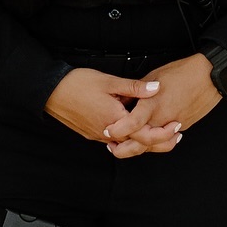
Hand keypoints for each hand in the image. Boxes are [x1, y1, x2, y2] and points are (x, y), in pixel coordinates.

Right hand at [44, 67, 166, 144]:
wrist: (50, 91)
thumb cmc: (77, 84)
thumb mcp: (109, 81)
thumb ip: (134, 87)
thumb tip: (156, 88)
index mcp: (114, 120)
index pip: (145, 135)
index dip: (163, 132)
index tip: (176, 125)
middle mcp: (107, 133)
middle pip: (138, 145)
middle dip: (158, 140)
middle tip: (175, 133)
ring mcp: (98, 135)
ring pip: (126, 144)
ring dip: (143, 139)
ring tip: (157, 129)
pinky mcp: (91, 133)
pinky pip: (114, 140)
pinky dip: (127, 136)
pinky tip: (133, 125)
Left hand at [107, 53, 220, 158]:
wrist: (209, 77)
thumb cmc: (183, 73)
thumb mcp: (153, 76)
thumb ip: (137, 92)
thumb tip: (124, 100)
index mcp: (153, 104)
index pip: (131, 124)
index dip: (118, 130)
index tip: (109, 131)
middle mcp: (163, 119)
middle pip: (140, 143)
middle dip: (124, 149)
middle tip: (113, 145)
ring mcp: (174, 125)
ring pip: (153, 145)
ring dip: (138, 148)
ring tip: (127, 144)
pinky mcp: (183, 127)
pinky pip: (165, 140)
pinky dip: (154, 142)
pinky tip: (147, 137)